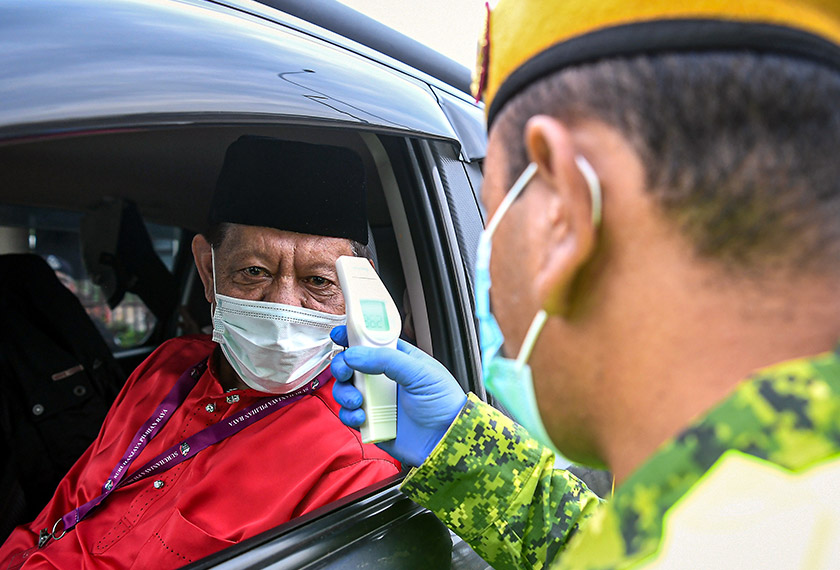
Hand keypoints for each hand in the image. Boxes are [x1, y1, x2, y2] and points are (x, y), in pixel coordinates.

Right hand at [330, 326, 466, 465]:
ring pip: (346, 389)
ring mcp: (377, 400)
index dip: (354, 335)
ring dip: (344, 392)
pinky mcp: (371, 422)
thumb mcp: (420, 373)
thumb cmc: (445, 404)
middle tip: (345, 371)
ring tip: (357, 400)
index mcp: (399, 359)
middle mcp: (385, 378)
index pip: (372, 341)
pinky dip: (349, 414)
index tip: (339, 334)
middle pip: (352, 364)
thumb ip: (386, 360)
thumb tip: (354, 354)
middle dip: (342, 365)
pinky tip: (362, 416)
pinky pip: (348, 414)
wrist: (446, 441)